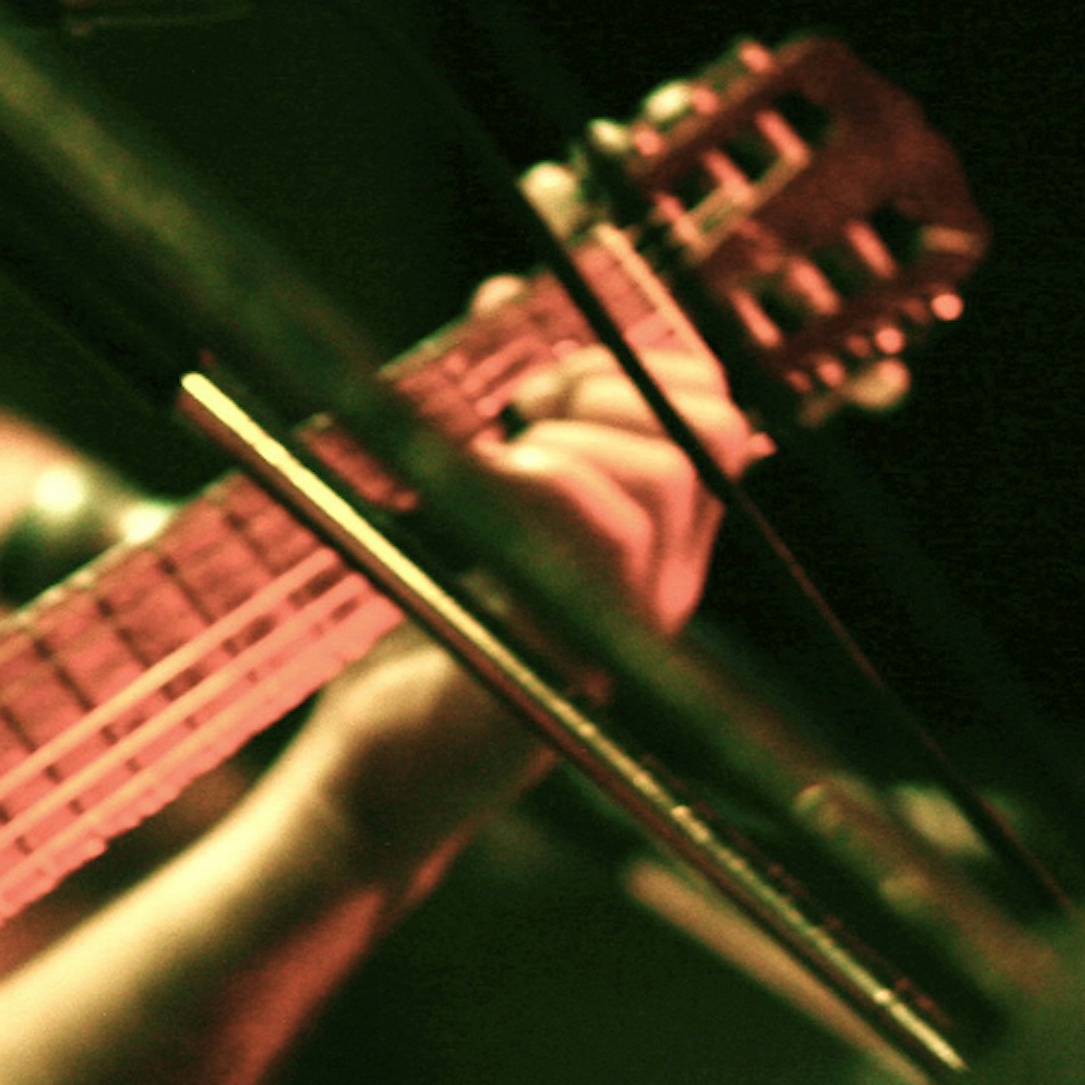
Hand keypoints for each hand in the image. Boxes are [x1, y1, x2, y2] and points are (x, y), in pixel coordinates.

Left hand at [292, 304, 749, 863]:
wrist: (373, 787)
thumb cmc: (412, 646)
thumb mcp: (461, 512)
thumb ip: (500, 416)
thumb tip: (505, 297)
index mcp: (650, 550)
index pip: (712, 421)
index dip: (645, 364)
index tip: (548, 372)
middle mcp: (659, 590)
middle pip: (704, 436)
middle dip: (610, 388)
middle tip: (522, 409)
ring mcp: (628, 631)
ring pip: (654, 480)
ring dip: (562, 442)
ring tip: (491, 469)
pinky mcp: (578, 666)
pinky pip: (599, 540)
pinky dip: (531, 488)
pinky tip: (474, 495)